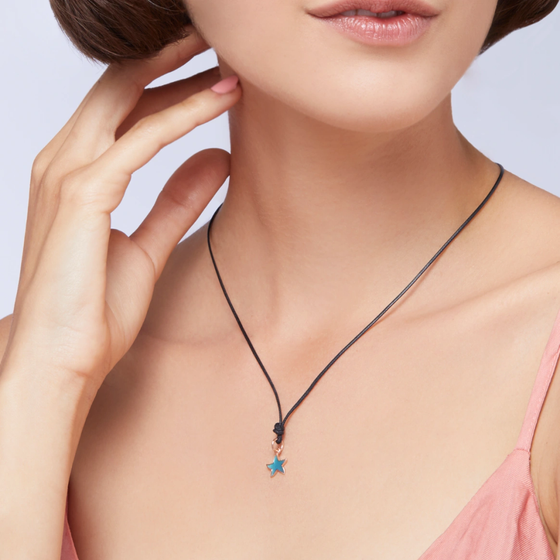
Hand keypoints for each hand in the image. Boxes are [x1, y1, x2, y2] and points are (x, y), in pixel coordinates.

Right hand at [3, 28, 240, 388]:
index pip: (122, 107)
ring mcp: (67, 174)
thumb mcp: (147, 245)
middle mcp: (64, 162)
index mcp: (74, 173)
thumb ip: (177, 200)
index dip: (167, 83)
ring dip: (181, 74)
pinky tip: (218, 101)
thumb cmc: (92, 309)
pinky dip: (181, 116)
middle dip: (170, 57)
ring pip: (128, 100)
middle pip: (120, 86)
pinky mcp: (83, 195)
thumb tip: (215, 161)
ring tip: (226, 56)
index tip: (212, 71)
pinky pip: (139, 140)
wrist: (62, 360)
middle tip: (217, 41)